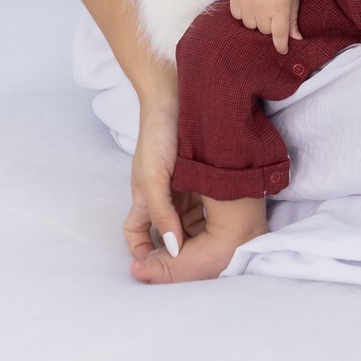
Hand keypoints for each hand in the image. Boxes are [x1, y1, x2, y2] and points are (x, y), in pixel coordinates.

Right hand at [123, 84, 204, 262]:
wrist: (178, 94)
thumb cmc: (159, 133)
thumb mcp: (154, 177)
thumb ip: (162, 213)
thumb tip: (172, 249)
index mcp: (143, 197)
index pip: (135, 233)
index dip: (142, 251)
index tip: (159, 266)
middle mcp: (162, 193)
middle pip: (166, 230)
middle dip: (177, 246)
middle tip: (200, 260)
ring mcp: (181, 183)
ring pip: (187, 217)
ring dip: (196, 229)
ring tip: (217, 241)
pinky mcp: (199, 172)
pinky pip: (203, 199)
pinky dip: (210, 210)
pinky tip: (226, 215)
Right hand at [230, 0, 300, 53]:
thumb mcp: (293, 0)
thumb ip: (293, 21)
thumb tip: (296, 39)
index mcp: (280, 10)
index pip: (279, 35)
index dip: (281, 45)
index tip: (282, 50)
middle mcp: (262, 9)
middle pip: (263, 31)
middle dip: (268, 25)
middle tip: (271, 12)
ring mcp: (248, 5)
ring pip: (249, 25)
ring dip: (255, 19)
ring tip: (259, 6)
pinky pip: (237, 16)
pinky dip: (242, 12)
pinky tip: (249, 3)